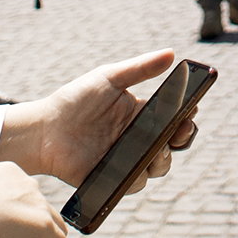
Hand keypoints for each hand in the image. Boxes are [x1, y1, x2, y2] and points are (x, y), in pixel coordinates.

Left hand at [0, 50, 199, 188]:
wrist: (45, 129)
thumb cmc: (75, 100)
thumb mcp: (109, 78)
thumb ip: (140, 68)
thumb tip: (171, 54)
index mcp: (141, 114)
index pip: (173, 117)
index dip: (186, 116)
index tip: (191, 110)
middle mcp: (138, 138)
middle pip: (172, 144)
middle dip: (181, 138)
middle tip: (178, 131)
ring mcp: (127, 160)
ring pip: (158, 165)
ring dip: (162, 158)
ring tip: (156, 150)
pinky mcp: (114, 178)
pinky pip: (135, 182)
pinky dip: (138, 176)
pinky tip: (134, 167)